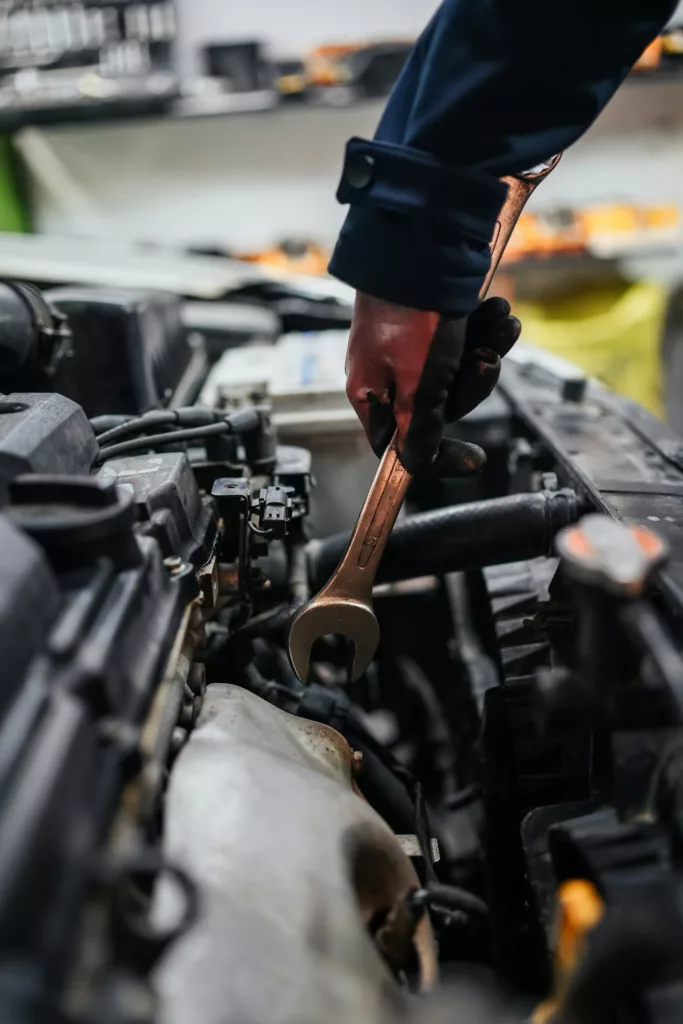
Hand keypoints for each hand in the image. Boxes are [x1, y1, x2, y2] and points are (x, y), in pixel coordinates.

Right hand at [345, 293, 520, 474]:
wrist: (423, 242)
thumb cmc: (411, 314)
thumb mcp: (419, 384)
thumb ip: (418, 427)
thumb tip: (413, 463)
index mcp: (371, 391)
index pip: (398, 443)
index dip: (436, 455)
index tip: (473, 461)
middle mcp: (387, 370)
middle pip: (437, 405)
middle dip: (472, 384)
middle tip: (487, 362)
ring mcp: (409, 343)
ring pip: (456, 369)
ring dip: (487, 349)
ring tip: (502, 326)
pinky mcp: (430, 318)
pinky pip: (463, 338)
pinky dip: (484, 327)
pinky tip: (497, 310)